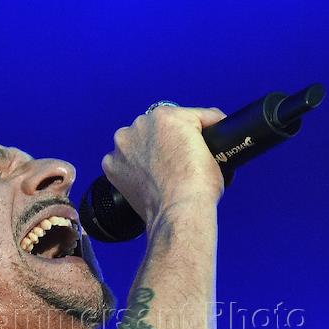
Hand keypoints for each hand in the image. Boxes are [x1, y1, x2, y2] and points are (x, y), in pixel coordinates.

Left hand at [102, 105, 226, 223]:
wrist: (179, 212)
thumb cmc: (198, 186)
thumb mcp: (216, 150)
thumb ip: (205, 131)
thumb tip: (208, 126)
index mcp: (167, 116)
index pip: (186, 117)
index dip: (195, 130)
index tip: (198, 139)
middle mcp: (141, 124)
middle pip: (158, 128)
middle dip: (167, 140)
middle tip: (177, 160)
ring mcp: (123, 145)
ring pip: (137, 142)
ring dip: (146, 151)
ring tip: (159, 172)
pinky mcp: (112, 165)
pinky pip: (122, 161)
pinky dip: (130, 169)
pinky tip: (144, 179)